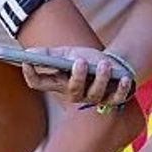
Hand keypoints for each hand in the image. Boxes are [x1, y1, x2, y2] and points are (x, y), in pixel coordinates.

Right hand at [18, 46, 134, 106]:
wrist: (110, 65)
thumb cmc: (85, 60)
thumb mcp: (67, 53)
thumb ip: (49, 54)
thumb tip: (28, 52)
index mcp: (59, 83)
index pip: (39, 83)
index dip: (31, 75)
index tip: (27, 62)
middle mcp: (75, 94)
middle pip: (72, 90)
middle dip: (77, 76)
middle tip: (80, 61)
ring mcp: (94, 98)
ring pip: (95, 94)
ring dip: (101, 79)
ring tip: (104, 64)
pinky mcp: (113, 99)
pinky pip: (117, 97)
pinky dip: (122, 89)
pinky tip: (124, 79)